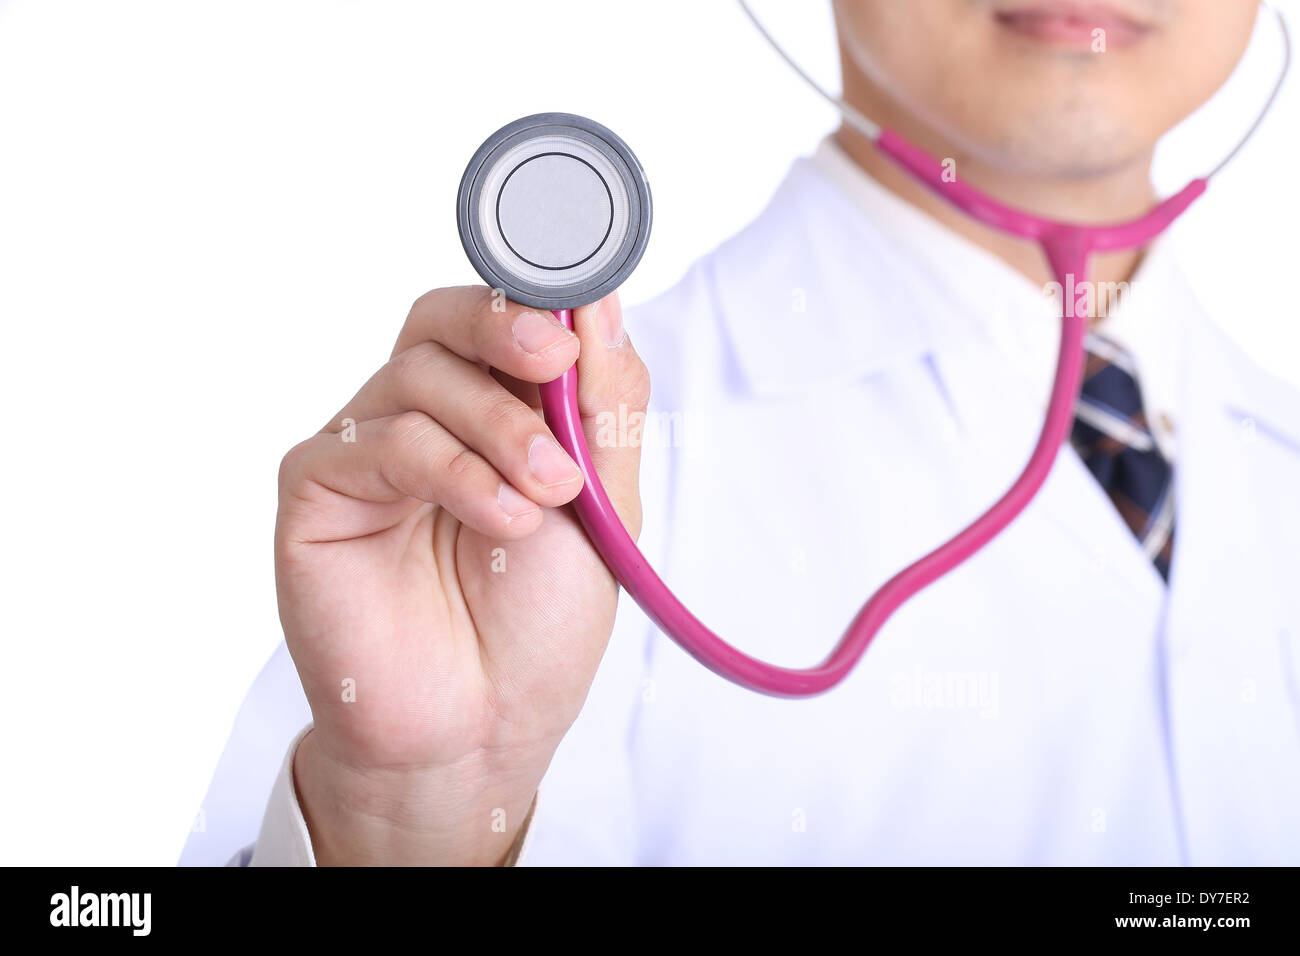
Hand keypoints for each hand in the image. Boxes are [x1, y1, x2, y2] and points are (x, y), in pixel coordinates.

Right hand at [274, 287, 647, 864]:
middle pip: (443, 319)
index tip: (584, 299)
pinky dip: (454, 471)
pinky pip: (380, 442)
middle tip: (555, 360)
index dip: (538, 294)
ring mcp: (366, 449)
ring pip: (418, 376)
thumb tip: (598, 302)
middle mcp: (426, 417)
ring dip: (498, 425)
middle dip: (505, 325)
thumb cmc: (535, 624)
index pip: (503, 316)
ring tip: (549, 491)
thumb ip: (603, 408)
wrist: (481, 727)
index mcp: (494, 410)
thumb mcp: (604, 508)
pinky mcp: (318, 489)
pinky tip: (504, 519)